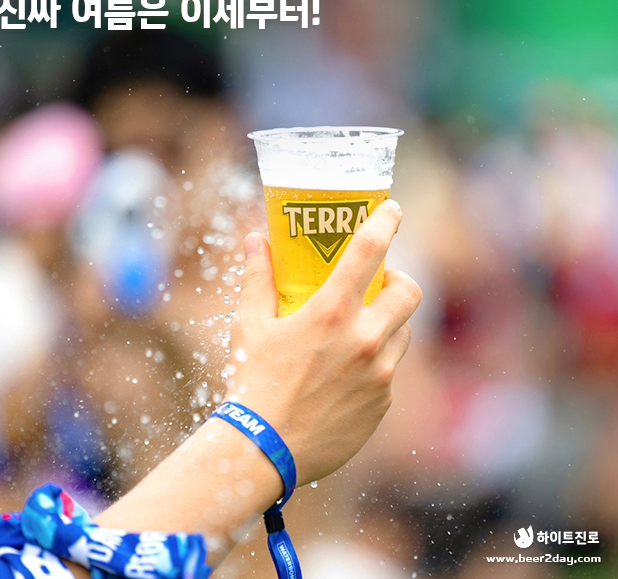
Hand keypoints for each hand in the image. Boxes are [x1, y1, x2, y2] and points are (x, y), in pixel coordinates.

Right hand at [230, 198, 421, 484]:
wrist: (263, 448)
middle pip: (409, 291)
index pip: (370, 250)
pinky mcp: (382, 402)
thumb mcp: (250, 324)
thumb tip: (256, 241)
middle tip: (378, 284)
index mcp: (331, 311)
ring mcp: (379, 373)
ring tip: (358, 331)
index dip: (386, 221)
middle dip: (398, 280)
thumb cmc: (253, 381)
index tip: (392, 209)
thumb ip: (258, 277)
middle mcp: (364, 338)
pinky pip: (390, 370)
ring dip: (387, 323)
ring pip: (403, 332)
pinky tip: (346, 374)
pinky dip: (376, 362)